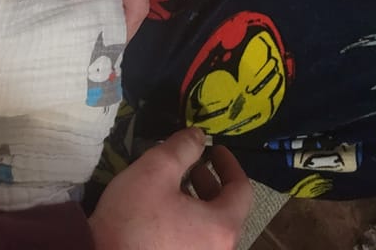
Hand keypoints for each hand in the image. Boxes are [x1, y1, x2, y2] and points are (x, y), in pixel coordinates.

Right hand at [89, 127, 251, 249]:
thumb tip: (199, 136)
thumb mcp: (156, 169)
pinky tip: (164, 212)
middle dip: (211, 182)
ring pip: (210, 228)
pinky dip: (189, 223)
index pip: (242, 191)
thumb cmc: (132, 217)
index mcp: (221, 228)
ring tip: (175, 185)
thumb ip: (183, 147)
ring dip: (199, 202)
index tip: (216, 149)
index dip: (230, 164)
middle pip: (227, 212)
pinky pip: (196, 242)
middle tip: (193, 165)